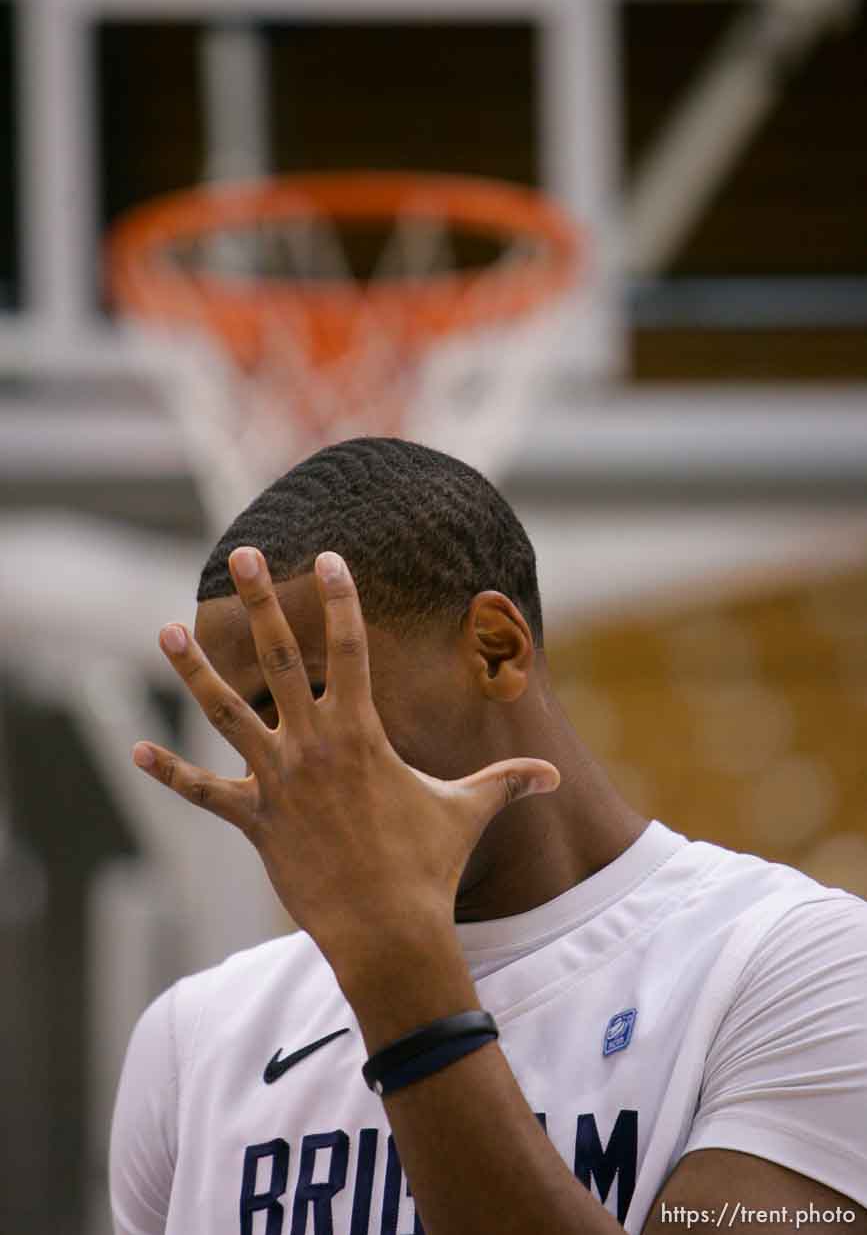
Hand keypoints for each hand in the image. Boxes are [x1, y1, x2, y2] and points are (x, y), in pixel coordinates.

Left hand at [132, 548, 559, 972]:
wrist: (386, 929)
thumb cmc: (428, 865)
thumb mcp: (468, 812)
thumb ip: (506, 782)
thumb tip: (556, 777)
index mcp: (360, 731)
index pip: (352, 646)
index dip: (341, 597)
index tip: (328, 556)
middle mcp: (312, 743)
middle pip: (280, 656)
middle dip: (260, 601)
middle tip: (242, 554)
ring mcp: (277, 780)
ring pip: (226, 712)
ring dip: (195, 672)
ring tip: (165, 631)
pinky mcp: (254, 820)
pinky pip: (204, 793)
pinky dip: (170, 773)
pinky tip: (135, 749)